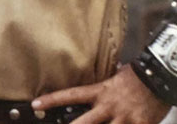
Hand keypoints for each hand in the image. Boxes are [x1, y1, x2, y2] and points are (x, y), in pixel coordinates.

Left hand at [32, 64, 169, 122]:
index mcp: (100, 91)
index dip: (52, 100)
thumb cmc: (136, 76)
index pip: (70, 95)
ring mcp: (124, 117)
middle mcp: (109, 105)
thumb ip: (101, 89)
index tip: (35, 104)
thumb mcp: (113, 78)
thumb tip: (89, 93)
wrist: (159, 75)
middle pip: (84, 122)